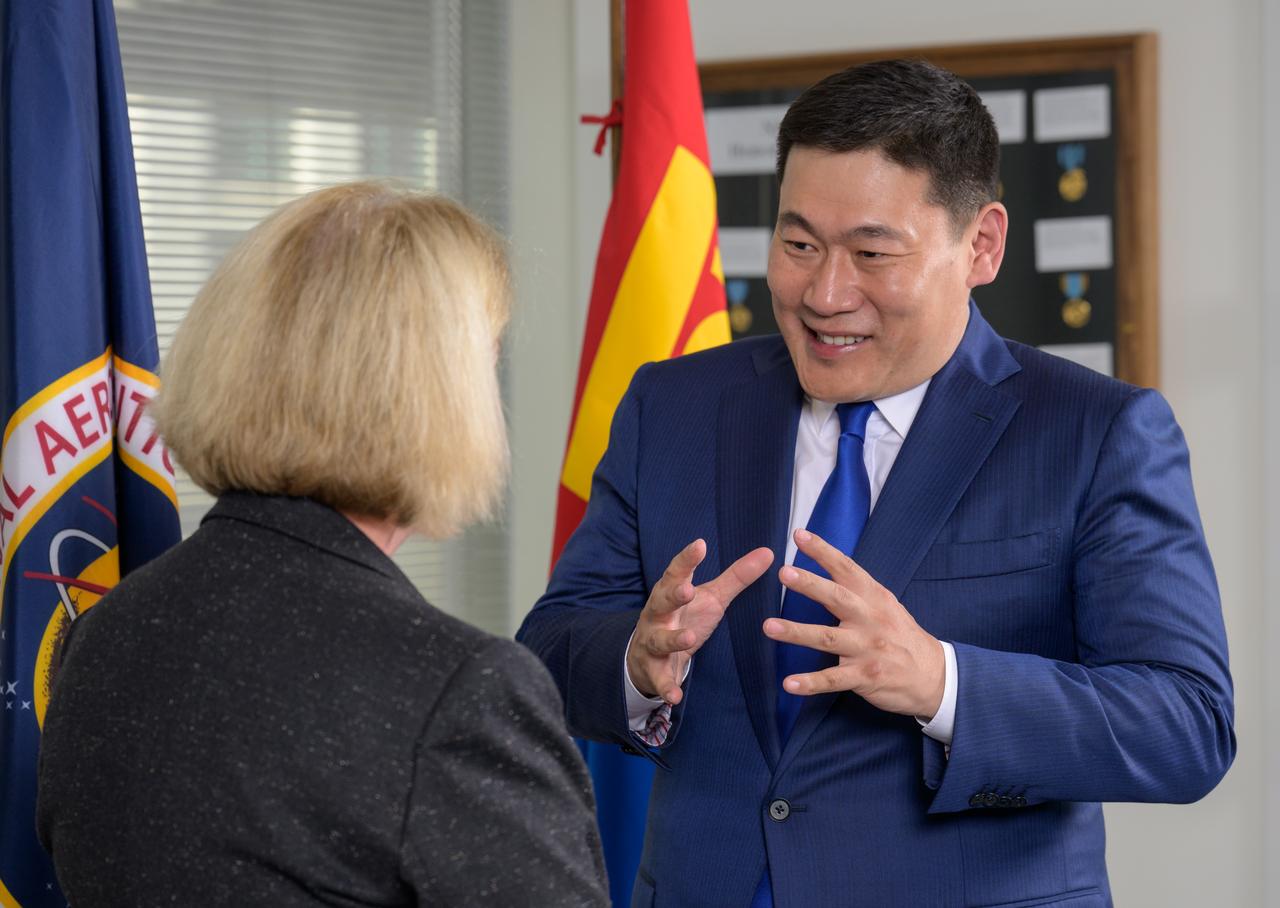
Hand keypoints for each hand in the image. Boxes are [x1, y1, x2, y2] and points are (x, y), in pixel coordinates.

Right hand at [627, 539, 772, 704]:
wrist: (648, 655)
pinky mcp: (655, 669)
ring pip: (659, 639)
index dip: (687, 559)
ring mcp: (653, 641)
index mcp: (671, 592)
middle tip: (687, 589)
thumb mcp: (710, 598)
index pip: (677, 572)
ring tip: (688, 638)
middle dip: (673, 595)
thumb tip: (769, 553)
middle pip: (662, 601)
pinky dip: (667, 687)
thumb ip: (737, 577)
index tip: (699, 544)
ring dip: (673, 639)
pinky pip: (660, 679)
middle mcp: (658, 614)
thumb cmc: (684, 617)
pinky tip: (676, 696)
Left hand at [763, 528, 944, 718]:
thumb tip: (827, 563)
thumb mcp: (885, 604)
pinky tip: (789, 684)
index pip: (846, 568)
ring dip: (797, 632)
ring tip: (769, 627)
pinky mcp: (864, 677)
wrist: (934, 675)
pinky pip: (833, 680)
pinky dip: (810, 683)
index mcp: (874, 597)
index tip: (799, 535)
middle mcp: (869, 619)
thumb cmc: (901, 635)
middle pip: (837, 598)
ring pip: (827, 638)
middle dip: (810, 585)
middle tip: (784, 573)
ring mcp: (867, 649)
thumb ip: (857, 588)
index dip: (823, 551)